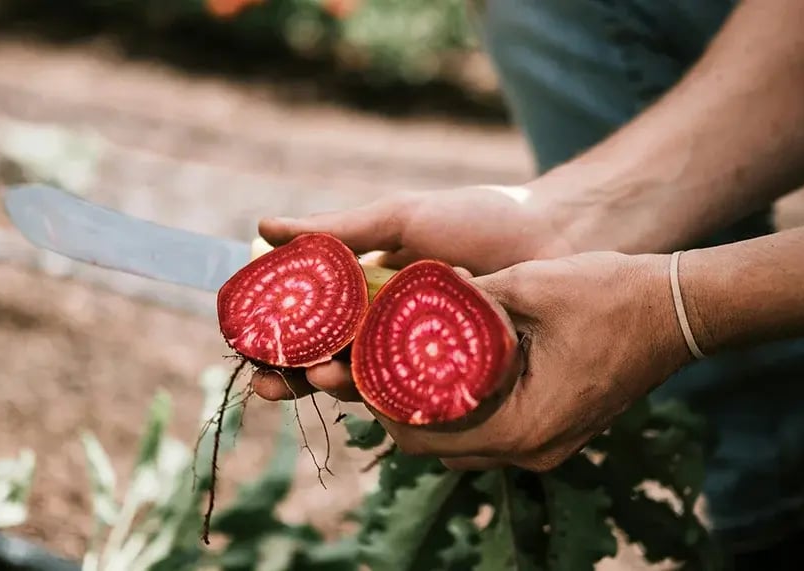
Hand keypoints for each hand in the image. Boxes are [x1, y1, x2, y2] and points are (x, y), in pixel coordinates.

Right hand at [251, 183, 582, 401]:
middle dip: (295, 375)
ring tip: (324, 379)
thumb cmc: (479, 220)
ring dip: (337, 387)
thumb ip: (336, 230)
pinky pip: (416, 398)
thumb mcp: (400, 219)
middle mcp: (389, 328)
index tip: (248, 344)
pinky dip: (391, 402)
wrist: (556, 235)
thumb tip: (262, 226)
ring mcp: (422, 357)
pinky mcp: (456, 380)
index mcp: (367, 291)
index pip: (309, 321)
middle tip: (272, 382)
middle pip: (328, 360)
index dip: (276, 337)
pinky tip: (375, 400)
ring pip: (367, 384)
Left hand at [365, 252, 689, 471]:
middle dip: (396, 407)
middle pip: (436, 447)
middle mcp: (530, 449)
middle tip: (370, 363)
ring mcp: (546, 445)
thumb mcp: (527, 285)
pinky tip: (448, 369)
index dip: (380, 402)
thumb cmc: (611, 295)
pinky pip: (491, 433)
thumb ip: (464, 299)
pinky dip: (462, 408)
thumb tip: (405, 292)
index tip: (356, 364)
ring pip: (461, 444)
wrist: (678, 310)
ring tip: (401, 364)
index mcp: (520, 425)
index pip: (422, 435)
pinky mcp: (554, 432)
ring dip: (428, 410)